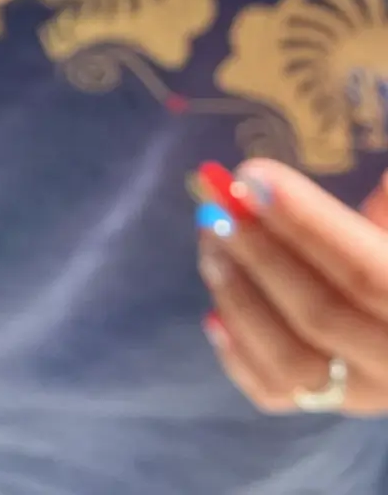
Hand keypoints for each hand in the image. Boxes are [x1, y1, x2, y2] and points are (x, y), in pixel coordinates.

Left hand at [197, 160, 387, 414]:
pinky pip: (274, 391)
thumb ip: (387, 207)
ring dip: (239, 296)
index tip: (251, 176)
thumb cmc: (386, 251)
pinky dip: (237, 351)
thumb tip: (378, 176)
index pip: (369, 275)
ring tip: (209, 243)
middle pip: (322, 316)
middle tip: (215, 205)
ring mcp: (362, 393)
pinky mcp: (326, 403)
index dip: (308, 224)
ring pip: (293, 362)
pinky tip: (213, 309)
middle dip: (260, 253)